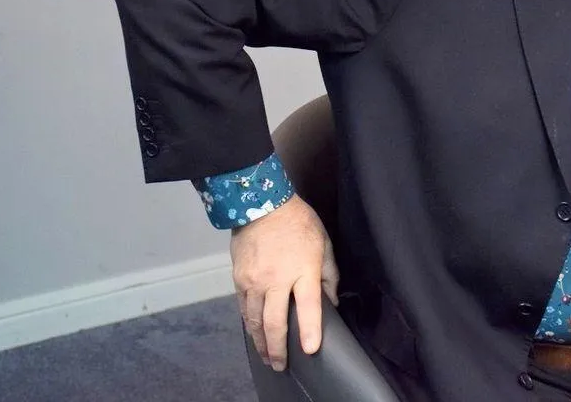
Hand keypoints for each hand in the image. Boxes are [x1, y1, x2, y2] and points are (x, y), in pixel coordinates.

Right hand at [230, 194, 338, 370]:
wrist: (261, 204)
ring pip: (254, 320)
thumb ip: (329, 275)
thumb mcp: (323, 244)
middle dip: (278, 348)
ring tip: (267, 356)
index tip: (311, 349)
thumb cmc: (299, 223)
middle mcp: (276, 279)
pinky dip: (249, 325)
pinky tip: (254, 334)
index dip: (310, 329)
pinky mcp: (238, 279)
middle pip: (275, 322)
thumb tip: (331, 302)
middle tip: (281, 365)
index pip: (308, 306)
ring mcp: (254, 280)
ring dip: (261, 342)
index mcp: (303, 270)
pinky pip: (243, 308)